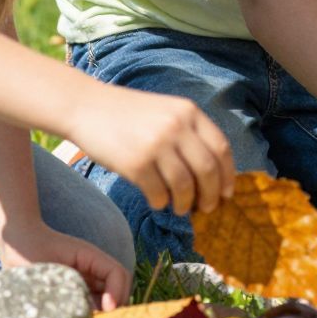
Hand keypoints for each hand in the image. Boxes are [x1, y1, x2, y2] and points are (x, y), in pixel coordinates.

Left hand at [0, 220, 130, 310]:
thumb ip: (64, 288)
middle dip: (116, 308)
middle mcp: (92, 270)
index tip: (108, 310)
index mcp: (91, 257)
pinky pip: (90, 307)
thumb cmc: (28, 250)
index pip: (117, 273)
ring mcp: (85, 282)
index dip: (118, 291)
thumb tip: (80, 314)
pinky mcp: (74, 294)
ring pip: (106, 300)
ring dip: (104, 316)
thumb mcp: (47, 269)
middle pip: (119, 288)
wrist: (15, 245)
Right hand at [70, 86, 234, 216]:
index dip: (228, 175)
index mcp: (189, 112)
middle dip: (211, 194)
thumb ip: (188, 133)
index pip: (221, 148)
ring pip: (184, 185)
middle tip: (207, 208)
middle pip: (207, 170)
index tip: (228, 193)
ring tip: (180, 209)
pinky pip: (158, 193)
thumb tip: (211, 175)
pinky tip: (157, 201)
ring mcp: (156, 145)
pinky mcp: (135, 163)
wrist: (88, 107)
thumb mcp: (167, 111)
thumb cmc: (129, 114)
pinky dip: (161, 202)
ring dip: (185, 203)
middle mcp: (176, 127)